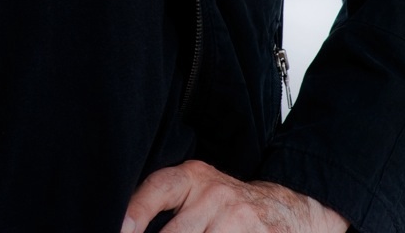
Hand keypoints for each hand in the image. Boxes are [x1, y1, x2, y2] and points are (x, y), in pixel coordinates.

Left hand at [121, 160, 349, 230]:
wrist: (284, 209)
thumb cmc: (226, 204)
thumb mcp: (197, 191)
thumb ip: (168, 204)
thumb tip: (127, 225)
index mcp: (194, 176)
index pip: (158, 188)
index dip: (136, 210)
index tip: (120, 229)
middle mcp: (214, 194)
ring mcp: (237, 217)